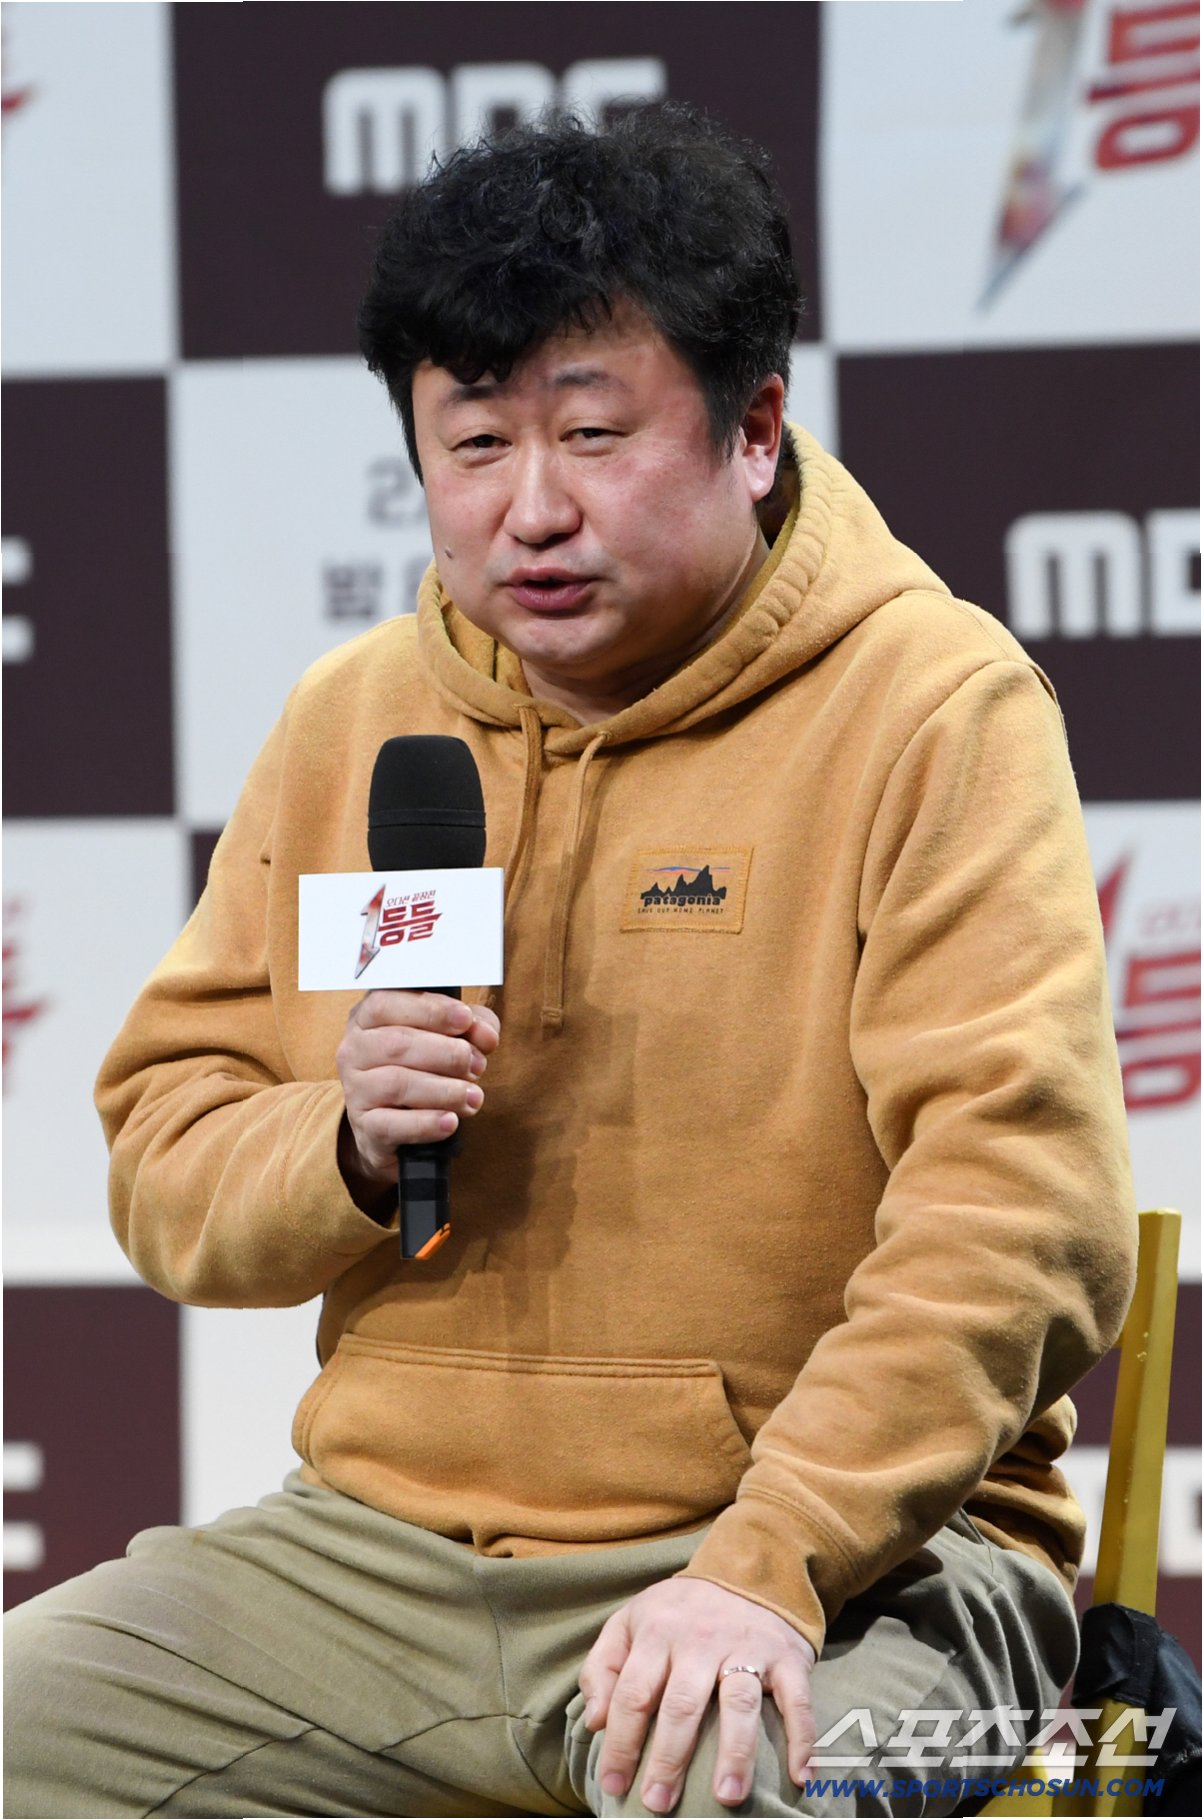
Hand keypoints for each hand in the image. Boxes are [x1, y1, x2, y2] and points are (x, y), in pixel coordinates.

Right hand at [336, 990, 499, 1194]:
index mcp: (367, 1019)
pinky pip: (391, 1125)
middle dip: (447, 1054)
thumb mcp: (449, 1036)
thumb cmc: (422, 1068)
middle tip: (478, 1065)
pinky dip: (425, 1123)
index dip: (430, 1010)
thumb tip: (486, 1035)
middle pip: (397, 1044)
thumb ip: (472, 1027)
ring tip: (474, 1097)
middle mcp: (354, 1050)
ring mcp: (355, 1090)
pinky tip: (450, 1122)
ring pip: (397, 1084)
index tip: (466, 1019)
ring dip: (444, 1090)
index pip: (386, 1004)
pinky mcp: (364, 1128)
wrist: (392, 1124)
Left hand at [579, 1576, 815, 1812]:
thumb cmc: (681, 1610)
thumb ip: (603, 1666)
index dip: (621, 1742)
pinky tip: (801, 1776)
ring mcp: (747, 1647)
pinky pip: (797, 1700)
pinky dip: (802, 1737)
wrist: (750, 1569)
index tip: (613, 1784)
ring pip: (738, 1703)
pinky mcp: (786, 1657)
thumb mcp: (631, 1620)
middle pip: (682, 1704)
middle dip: (669, 1758)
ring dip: (734, 1753)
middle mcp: (700, 1640)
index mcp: (657, 1632)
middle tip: (658, 1802)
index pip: (633, 1694)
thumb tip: (596, 1721)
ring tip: (726, 1797)